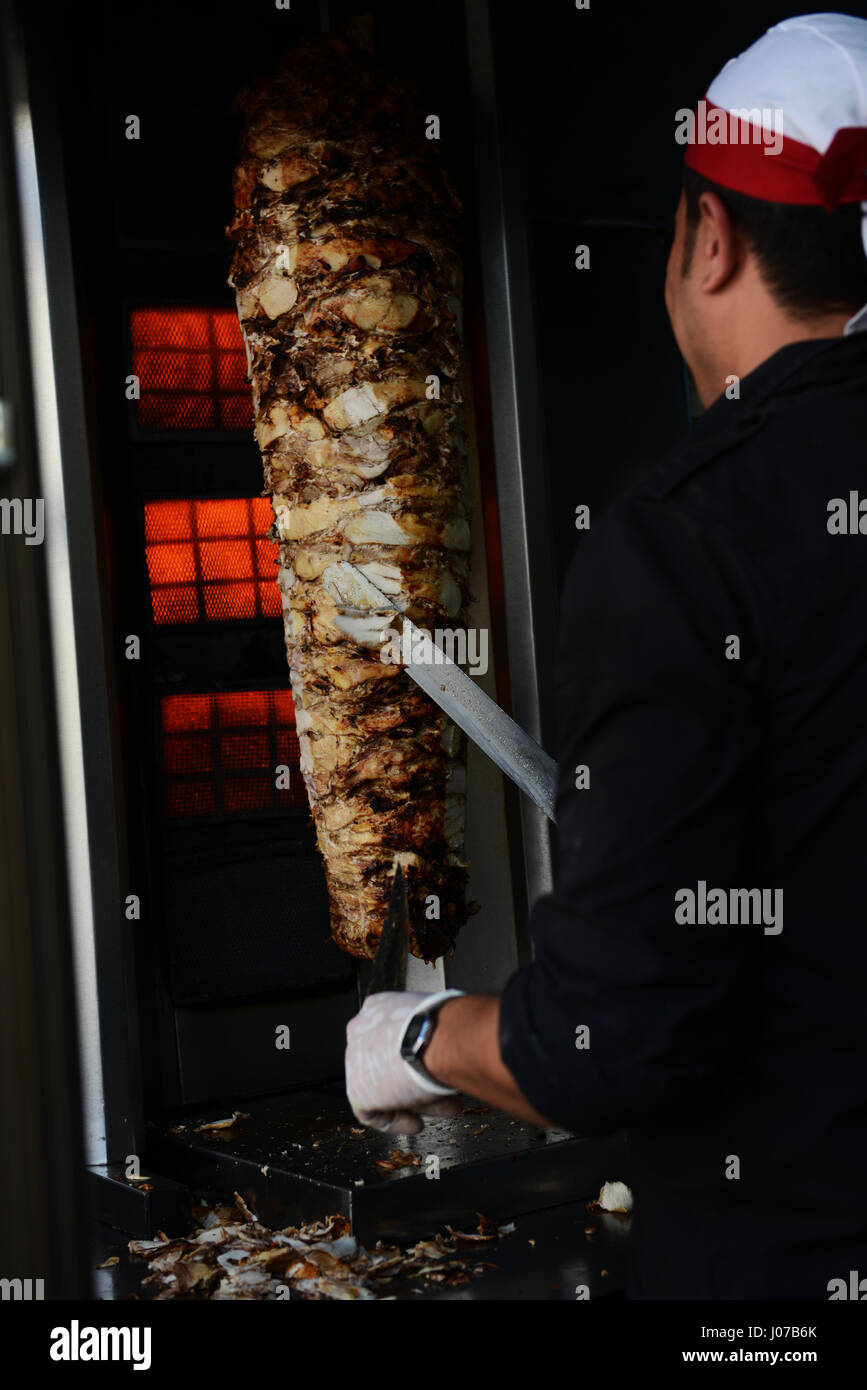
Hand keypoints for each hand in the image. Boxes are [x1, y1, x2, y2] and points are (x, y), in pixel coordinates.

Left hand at [345, 992, 461, 1133]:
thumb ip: (436, 1031)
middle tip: (441, 1092)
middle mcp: (362, 1030)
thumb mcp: (441, 1019)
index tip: (429, 1067)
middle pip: (388, 1063)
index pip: (391, 1036)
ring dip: (414, 1101)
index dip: (415, 1056)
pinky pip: (372, 1112)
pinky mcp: (357, 1089)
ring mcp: (355, 1060)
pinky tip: (415, 1123)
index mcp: (379, 1007)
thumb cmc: (446, 1026)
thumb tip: (453, 1044)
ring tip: (442, 1108)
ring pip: (383, 1087)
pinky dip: (395, 1120)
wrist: (437, 1039)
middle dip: (417, 1081)